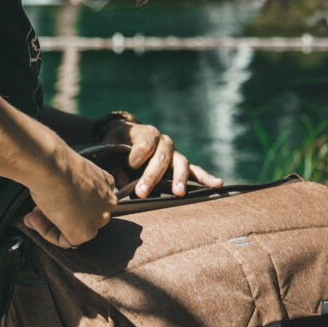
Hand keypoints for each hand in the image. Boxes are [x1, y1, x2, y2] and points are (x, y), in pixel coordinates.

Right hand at [23, 149, 116, 248]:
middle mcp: (107, 202)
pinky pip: (66, 241)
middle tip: (37, 210)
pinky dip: (47, 233)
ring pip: (74, 228)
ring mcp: (99, 218)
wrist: (51, 167)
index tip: (50, 198)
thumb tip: (54, 198)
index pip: (88, 200)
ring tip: (31, 216)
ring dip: (49, 224)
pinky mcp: (86, 232)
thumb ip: (67, 188)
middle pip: (81, 215)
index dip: (65, 201)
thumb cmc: (56, 164)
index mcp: (105, 184)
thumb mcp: (66, 173)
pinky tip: (35, 220)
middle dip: (58, 214)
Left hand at [100, 118, 223, 197]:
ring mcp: (174, 153)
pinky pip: (195, 171)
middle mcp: (163, 140)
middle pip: (161, 157)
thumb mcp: (109, 150)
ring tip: (178, 193)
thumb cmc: (116, 145)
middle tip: (141, 192)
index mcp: (145, 133)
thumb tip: (121, 186)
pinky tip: (218, 184)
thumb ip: (114, 166)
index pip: (145, 144)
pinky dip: (206, 178)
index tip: (130, 165)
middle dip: (151, 176)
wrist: (124, 138)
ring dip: (178, 179)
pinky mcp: (180, 164)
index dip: (137, 156)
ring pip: (180, 164)